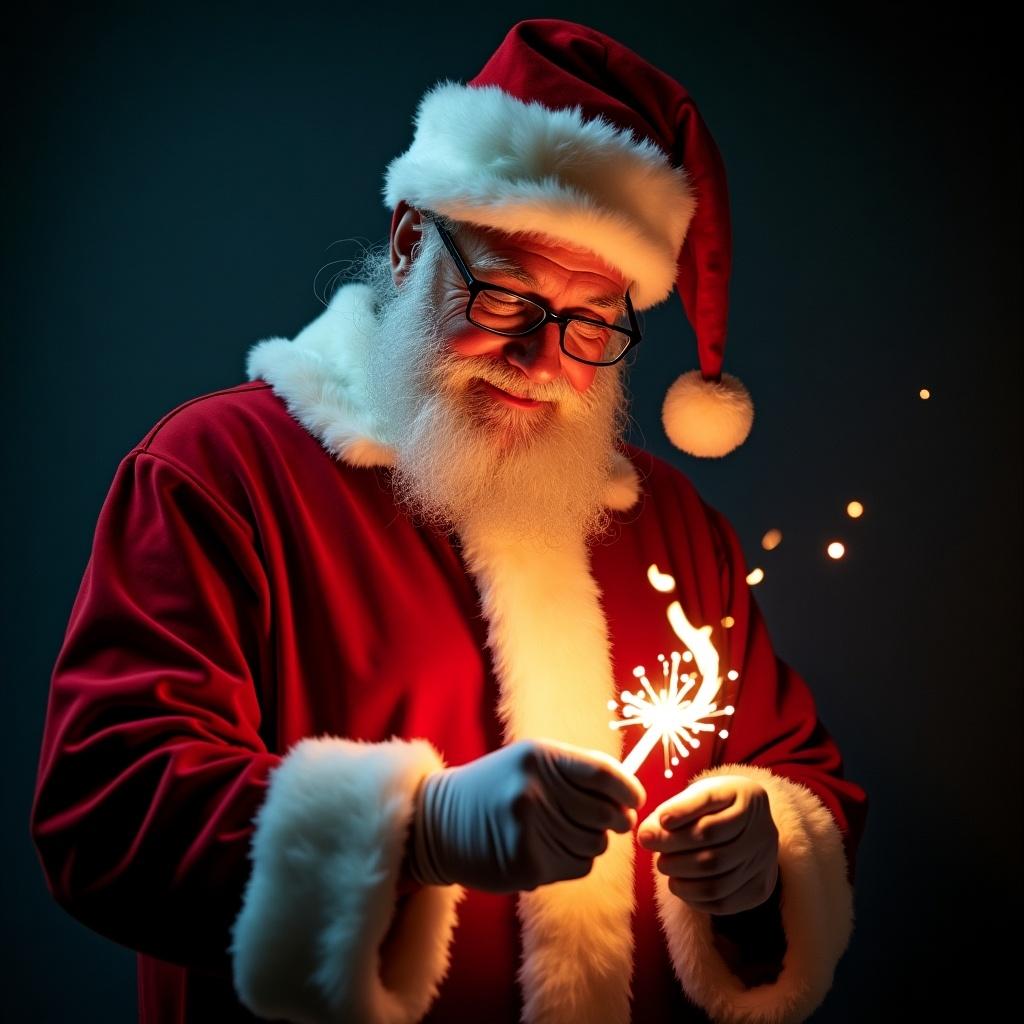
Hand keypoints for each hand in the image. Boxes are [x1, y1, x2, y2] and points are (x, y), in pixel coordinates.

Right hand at [407, 738, 645, 893]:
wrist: (438, 824)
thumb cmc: (494, 788)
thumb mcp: (528, 762)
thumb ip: (576, 770)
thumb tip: (630, 792)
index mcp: (539, 756)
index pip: (603, 773)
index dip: (628, 789)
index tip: (635, 799)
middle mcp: (534, 789)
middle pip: (607, 813)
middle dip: (614, 820)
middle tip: (604, 820)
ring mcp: (529, 828)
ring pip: (596, 844)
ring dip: (591, 842)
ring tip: (564, 833)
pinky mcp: (526, 863)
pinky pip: (579, 867)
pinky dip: (574, 862)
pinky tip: (548, 850)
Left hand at [637, 775, 778, 915]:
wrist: (749, 827)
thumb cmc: (715, 807)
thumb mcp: (697, 795)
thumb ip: (671, 810)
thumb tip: (645, 836)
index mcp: (748, 795)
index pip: (710, 805)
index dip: (681, 812)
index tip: (660, 819)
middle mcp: (763, 829)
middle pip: (712, 851)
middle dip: (675, 852)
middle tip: (654, 850)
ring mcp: (765, 862)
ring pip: (717, 882)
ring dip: (681, 879)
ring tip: (665, 866)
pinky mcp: (760, 888)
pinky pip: (723, 903)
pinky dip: (694, 898)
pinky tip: (681, 885)